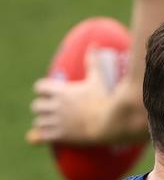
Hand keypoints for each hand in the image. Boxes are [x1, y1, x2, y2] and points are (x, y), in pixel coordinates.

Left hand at [27, 49, 147, 144]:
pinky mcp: (60, 135)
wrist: (110, 123)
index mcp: (62, 91)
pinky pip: (43, 134)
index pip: (39, 88)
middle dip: (43, 106)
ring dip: (44, 121)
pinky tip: (54, 133)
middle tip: (53, 108)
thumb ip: (93, 61)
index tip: (52, 93)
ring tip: (54, 121)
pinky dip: (46, 133)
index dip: (44, 90)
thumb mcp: (98, 79)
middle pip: (36, 105)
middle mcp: (56, 106)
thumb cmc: (104, 100)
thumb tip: (95, 44)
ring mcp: (57, 121)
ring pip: (38, 121)